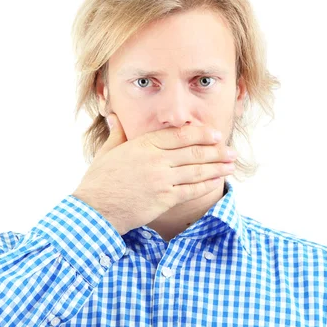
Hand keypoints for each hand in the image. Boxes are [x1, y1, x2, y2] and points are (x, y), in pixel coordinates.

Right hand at [71, 114, 236, 234]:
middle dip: (216, 151)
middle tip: (231, 151)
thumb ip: (117, 134)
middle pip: (193, 152)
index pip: (179, 135)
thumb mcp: (107, 152)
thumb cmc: (99, 181)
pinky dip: (207, 184)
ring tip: (231, 165)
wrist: (95, 210)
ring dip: (217, 167)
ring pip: (196, 171)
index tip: (215, 134)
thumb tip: (114, 116)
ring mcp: (161, 180)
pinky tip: (217, 181)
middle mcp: (155, 160)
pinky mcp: (164, 199)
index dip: (201, 133)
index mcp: (143, 145)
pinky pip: (192, 190)